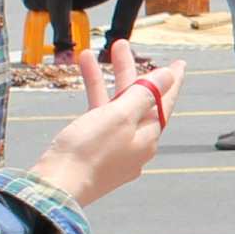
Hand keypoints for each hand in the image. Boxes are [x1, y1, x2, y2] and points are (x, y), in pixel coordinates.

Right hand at [26, 44, 174, 206]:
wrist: (56, 187)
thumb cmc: (87, 153)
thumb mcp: (119, 116)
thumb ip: (144, 94)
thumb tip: (168, 77)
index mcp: (147, 137)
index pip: (164, 102)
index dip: (170, 80)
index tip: (178, 64)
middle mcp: (135, 144)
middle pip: (137, 101)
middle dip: (128, 71)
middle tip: (121, 46)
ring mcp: (114, 149)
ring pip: (114, 107)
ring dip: (104, 80)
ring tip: (90, 54)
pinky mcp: (93, 151)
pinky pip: (97, 117)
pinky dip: (92, 97)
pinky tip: (83, 81)